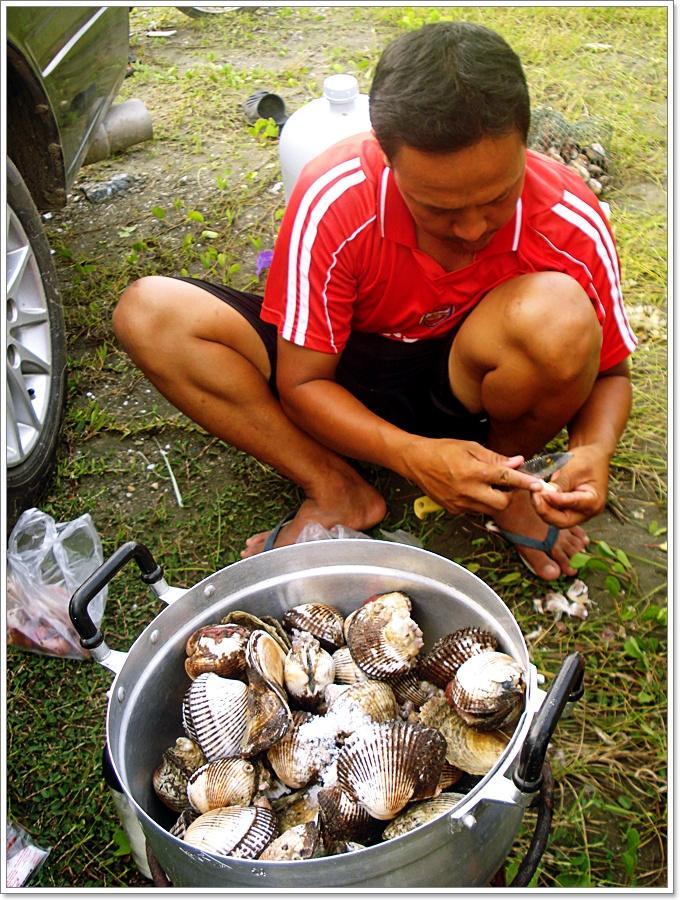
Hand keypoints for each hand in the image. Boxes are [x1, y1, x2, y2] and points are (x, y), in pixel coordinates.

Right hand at [402, 438, 542, 515]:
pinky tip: (472, 490)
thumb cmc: (443, 450)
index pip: (507, 478)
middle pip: (502, 503)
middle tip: (506, 483)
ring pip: (490, 509)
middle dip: (508, 494)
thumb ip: (495, 458)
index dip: (525, 482)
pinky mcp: (454, 510)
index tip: (539, 485)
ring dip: (495, 499)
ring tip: (487, 485)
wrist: (416, 461)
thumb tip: (517, 462)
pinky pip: (476, 510)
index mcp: (474, 471)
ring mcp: (460, 503)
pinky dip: (480, 502)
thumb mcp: (470, 447)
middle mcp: (468, 490)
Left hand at [529, 444, 609, 526]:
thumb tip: (545, 495)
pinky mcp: (568, 510)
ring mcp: (577, 513)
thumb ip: (560, 484)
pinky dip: (544, 506)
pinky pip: (554, 513)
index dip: (557, 500)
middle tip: (534, 495)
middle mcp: (587, 512)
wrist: (591, 454)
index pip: (574, 505)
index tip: (543, 493)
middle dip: (546, 510)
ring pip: (555, 520)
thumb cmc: (585, 459)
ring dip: (542, 508)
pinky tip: (537, 495)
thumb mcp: (573, 470)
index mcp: (594, 501)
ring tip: (534, 493)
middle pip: (563, 521)